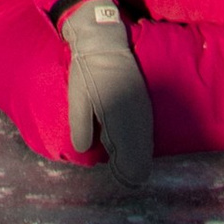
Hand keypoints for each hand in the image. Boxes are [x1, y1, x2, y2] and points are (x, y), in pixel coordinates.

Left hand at [61, 0, 152, 183]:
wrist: (105, 43)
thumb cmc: (87, 73)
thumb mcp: (77, 100)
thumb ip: (80, 127)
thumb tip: (83, 150)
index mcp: (121, 121)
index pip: (132, 162)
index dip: (125, 176)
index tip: (115, 180)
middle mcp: (137, 119)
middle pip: (142, 159)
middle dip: (129, 170)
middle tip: (115, 175)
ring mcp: (144, 111)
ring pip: (145, 146)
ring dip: (133, 156)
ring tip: (118, 162)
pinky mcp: (144, 103)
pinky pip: (145, 133)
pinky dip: (136, 143)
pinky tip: (124, 144)